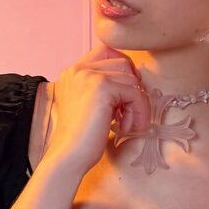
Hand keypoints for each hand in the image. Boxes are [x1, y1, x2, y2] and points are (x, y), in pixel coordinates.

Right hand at [39, 43, 150, 175]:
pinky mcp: (102, 87)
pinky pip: (135, 92)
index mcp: (73, 72)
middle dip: (132, 88)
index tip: (126, 95)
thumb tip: (136, 78)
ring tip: (126, 123)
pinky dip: (139, 111)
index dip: (124, 69)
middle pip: (123, 62)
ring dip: (137, 104)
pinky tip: (126, 127)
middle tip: (128, 114)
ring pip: (131, 78)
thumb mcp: (91, 104)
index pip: (107, 51)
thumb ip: (105, 87)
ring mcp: (89, 75)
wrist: (69, 156)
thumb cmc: (81, 137)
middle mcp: (78, 69)